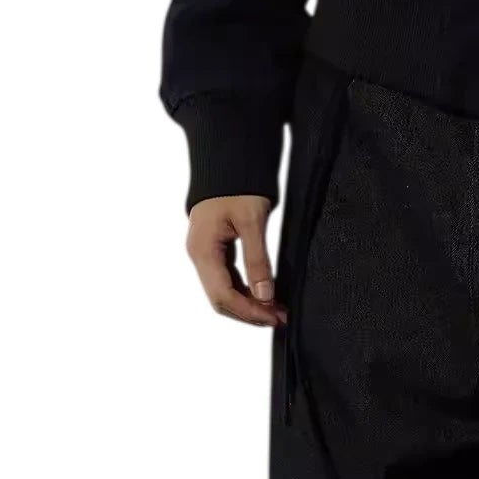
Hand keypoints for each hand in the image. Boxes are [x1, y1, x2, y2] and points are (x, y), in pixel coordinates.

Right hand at [186, 193, 285, 325]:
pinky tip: (264, 294)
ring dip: (248, 304)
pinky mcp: (214, 250)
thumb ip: (257, 259)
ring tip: (276, 309)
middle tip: (280, 317)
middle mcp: (199, 255)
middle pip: (220, 299)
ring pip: (224, 291)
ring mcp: (205, 253)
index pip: (223, 295)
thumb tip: (265, 295)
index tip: (274, 317)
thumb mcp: (252, 220)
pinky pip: (227, 278)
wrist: (228, 161)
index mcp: (203, 250)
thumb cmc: (237, 184)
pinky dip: (245, 290)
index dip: (249, 311)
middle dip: (249, 312)